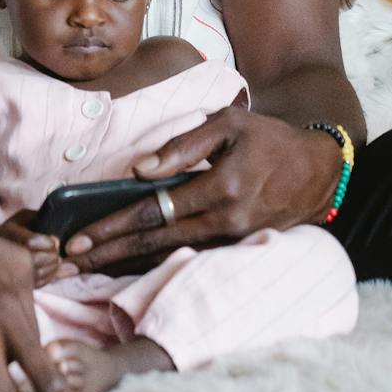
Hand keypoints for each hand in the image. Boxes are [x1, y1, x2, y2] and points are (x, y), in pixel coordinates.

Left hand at [64, 106, 341, 271]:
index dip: (113, 227)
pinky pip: (192, 256)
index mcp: (220, 188)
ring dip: (130, 263)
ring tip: (91, 268)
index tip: (79, 239)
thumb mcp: (229, 123)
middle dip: (110, 253)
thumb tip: (140, 170)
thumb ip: (183, 145)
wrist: (321, 167)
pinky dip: (159, 262)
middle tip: (70, 262)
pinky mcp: (240, 247)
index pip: (153, 212)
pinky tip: (132, 265)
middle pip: (156, 242)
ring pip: (172, 255)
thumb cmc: (268, 137)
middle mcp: (226, 221)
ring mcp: (235, 240)